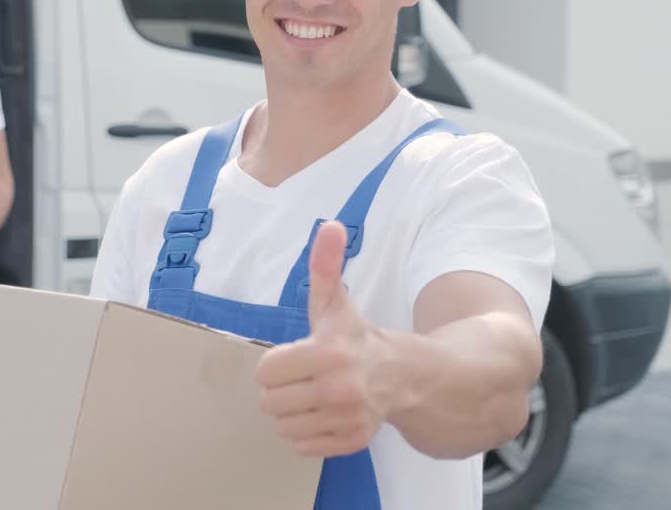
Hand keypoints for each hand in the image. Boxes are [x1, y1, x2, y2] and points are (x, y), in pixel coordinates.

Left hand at [255, 221, 401, 456]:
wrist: (404, 376)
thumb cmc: (356, 337)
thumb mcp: (335, 302)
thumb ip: (325, 266)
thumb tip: (329, 225)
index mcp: (328, 352)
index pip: (266, 372)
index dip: (274, 364)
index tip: (293, 358)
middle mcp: (339, 389)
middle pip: (270, 402)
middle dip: (280, 390)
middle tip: (301, 378)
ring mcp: (347, 418)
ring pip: (283, 427)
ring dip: (290, 413)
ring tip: (311, 396)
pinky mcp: (352, 441)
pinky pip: (302, 446)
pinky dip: (305, 433)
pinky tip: (322, 414)